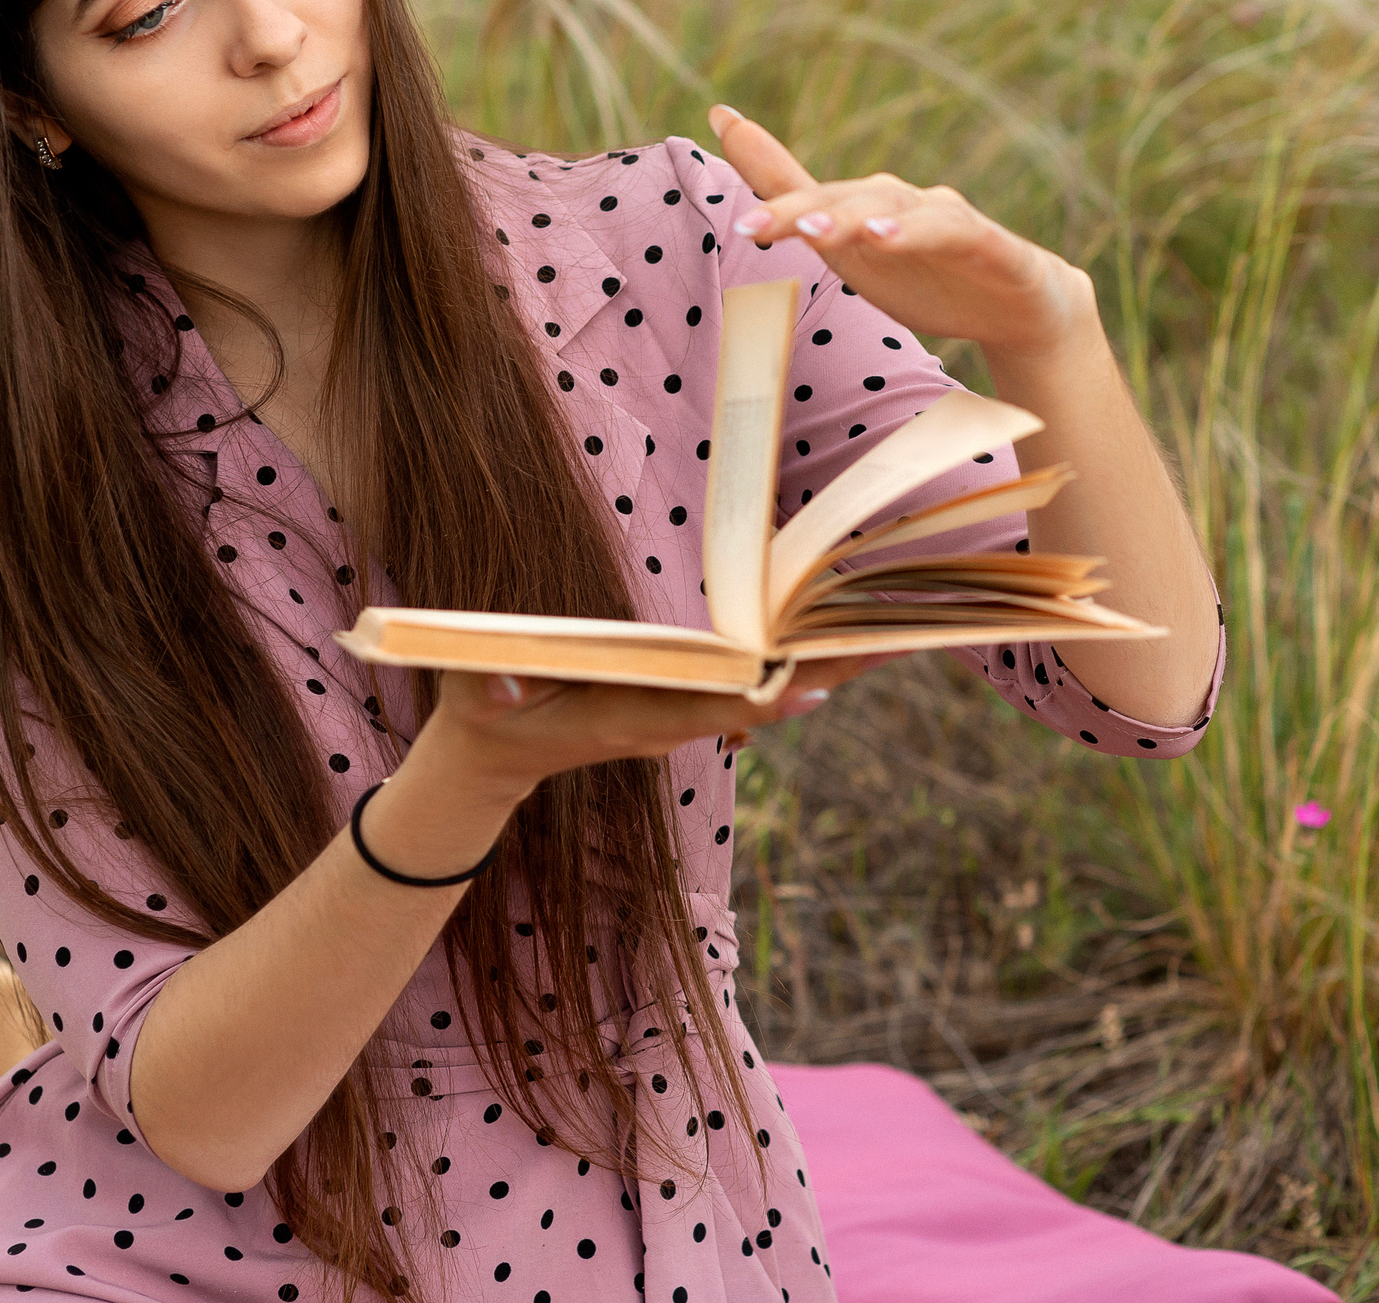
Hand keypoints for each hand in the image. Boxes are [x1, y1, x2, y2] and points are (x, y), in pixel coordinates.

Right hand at [416, 653, 894, 806]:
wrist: (499, 750)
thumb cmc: (487, 709)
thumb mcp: (479, 693)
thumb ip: (491, 687)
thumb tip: (500, 687)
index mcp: (632, 716)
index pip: (710, 707)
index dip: (763, 697)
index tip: (816, 683)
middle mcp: (673, 719)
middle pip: (766, 696)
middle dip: (829, 669)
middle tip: (898, 637)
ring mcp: (686, 713)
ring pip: (774, 690)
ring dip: (830, 663)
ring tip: (894, 629)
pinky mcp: (689, 703)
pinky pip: (759, 682)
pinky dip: (804, 660)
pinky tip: (846, 638)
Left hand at [707, 105, 1095, 359]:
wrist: (1020, 308)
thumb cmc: (927, 275)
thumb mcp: (851, 255)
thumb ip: (794, 201)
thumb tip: (725, 127)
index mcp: (865, 209)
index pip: (808, 193)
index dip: (763, 170)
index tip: (720, 126)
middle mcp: (902, 202)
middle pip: (843, 198)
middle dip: (795, 208)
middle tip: (750, 225)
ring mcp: (945, 218)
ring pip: (893, 209)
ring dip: (852, 217)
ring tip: (813, 231)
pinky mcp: (988, 243)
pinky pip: (949, 231)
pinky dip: (917, 232)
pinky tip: (886, 239)